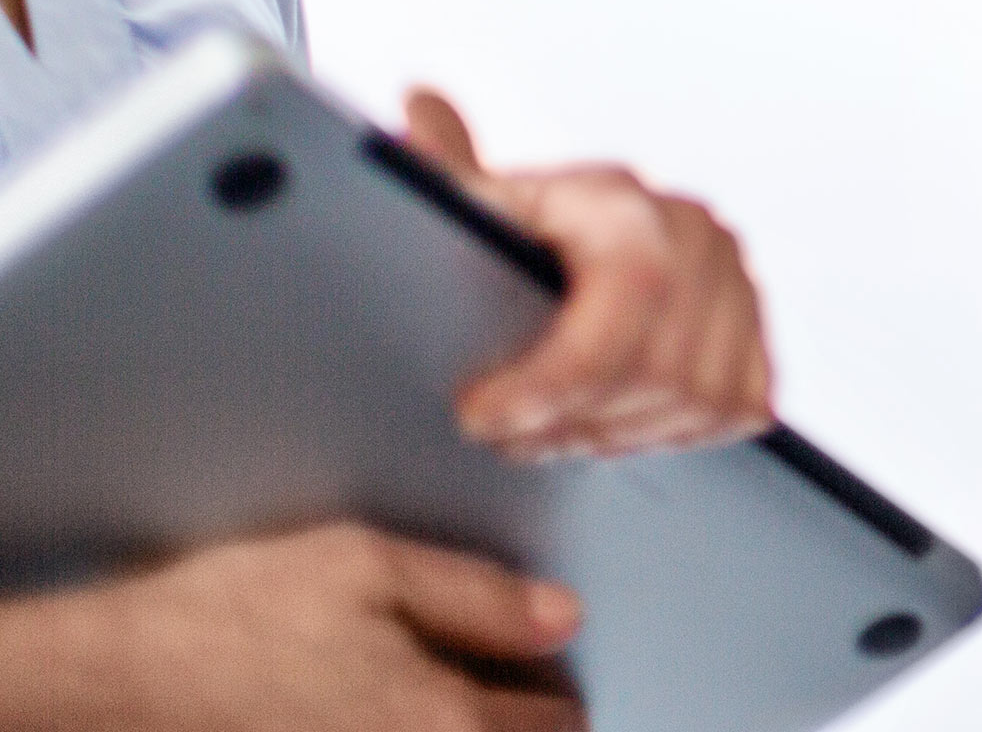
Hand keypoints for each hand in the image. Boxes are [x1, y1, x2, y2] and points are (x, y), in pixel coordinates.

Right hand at [0, 522, 583, 731]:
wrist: (119, 679)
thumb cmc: (233, 618)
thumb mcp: (367, 565)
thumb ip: (480, 594)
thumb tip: (560, 619)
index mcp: (443, 721)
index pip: (557, 721)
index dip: (556, 681)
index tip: (540, 658)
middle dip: (525, 723)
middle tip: (508, 683)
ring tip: (449, 697)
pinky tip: (383, 708)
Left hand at [402, 90, 773, 458]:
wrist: (576, 254)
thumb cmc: (514, 239)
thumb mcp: (470, 207)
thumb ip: (444, 170)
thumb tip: (420, 101)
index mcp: (630, 201)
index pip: (632, 293)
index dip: (559, 373)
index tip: (479, 412)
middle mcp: (701, 235)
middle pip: (662, 366)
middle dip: (572, 417)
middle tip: (506, 433)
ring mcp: (740, 287)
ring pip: (698, 399)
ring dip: (614, 434)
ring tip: (549, 432)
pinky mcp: (758, 336)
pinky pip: (736, 409)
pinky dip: (672, 434)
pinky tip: (610, 423)